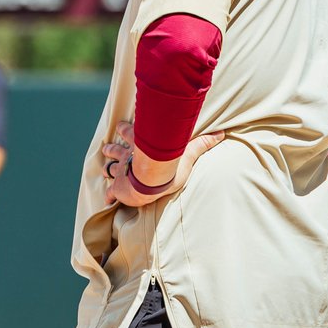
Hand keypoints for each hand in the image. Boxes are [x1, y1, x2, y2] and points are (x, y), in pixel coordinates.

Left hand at [103, 121, 223, 206]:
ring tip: (105, 170)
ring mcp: (121, 172)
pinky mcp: (118, 189)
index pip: (129, 132)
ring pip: (111, 168)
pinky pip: (111, 193)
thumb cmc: (168, 165)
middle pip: (115, 150)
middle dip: (111, 150)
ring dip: (108, 169)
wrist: (149, 181)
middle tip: (106, 149)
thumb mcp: (187, 152)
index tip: (120, 126)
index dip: (124, 129)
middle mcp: (127, 157)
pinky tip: (106, 200)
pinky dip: (108, 196)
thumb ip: (202, 143)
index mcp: (139, 145)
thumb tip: (222, 133)